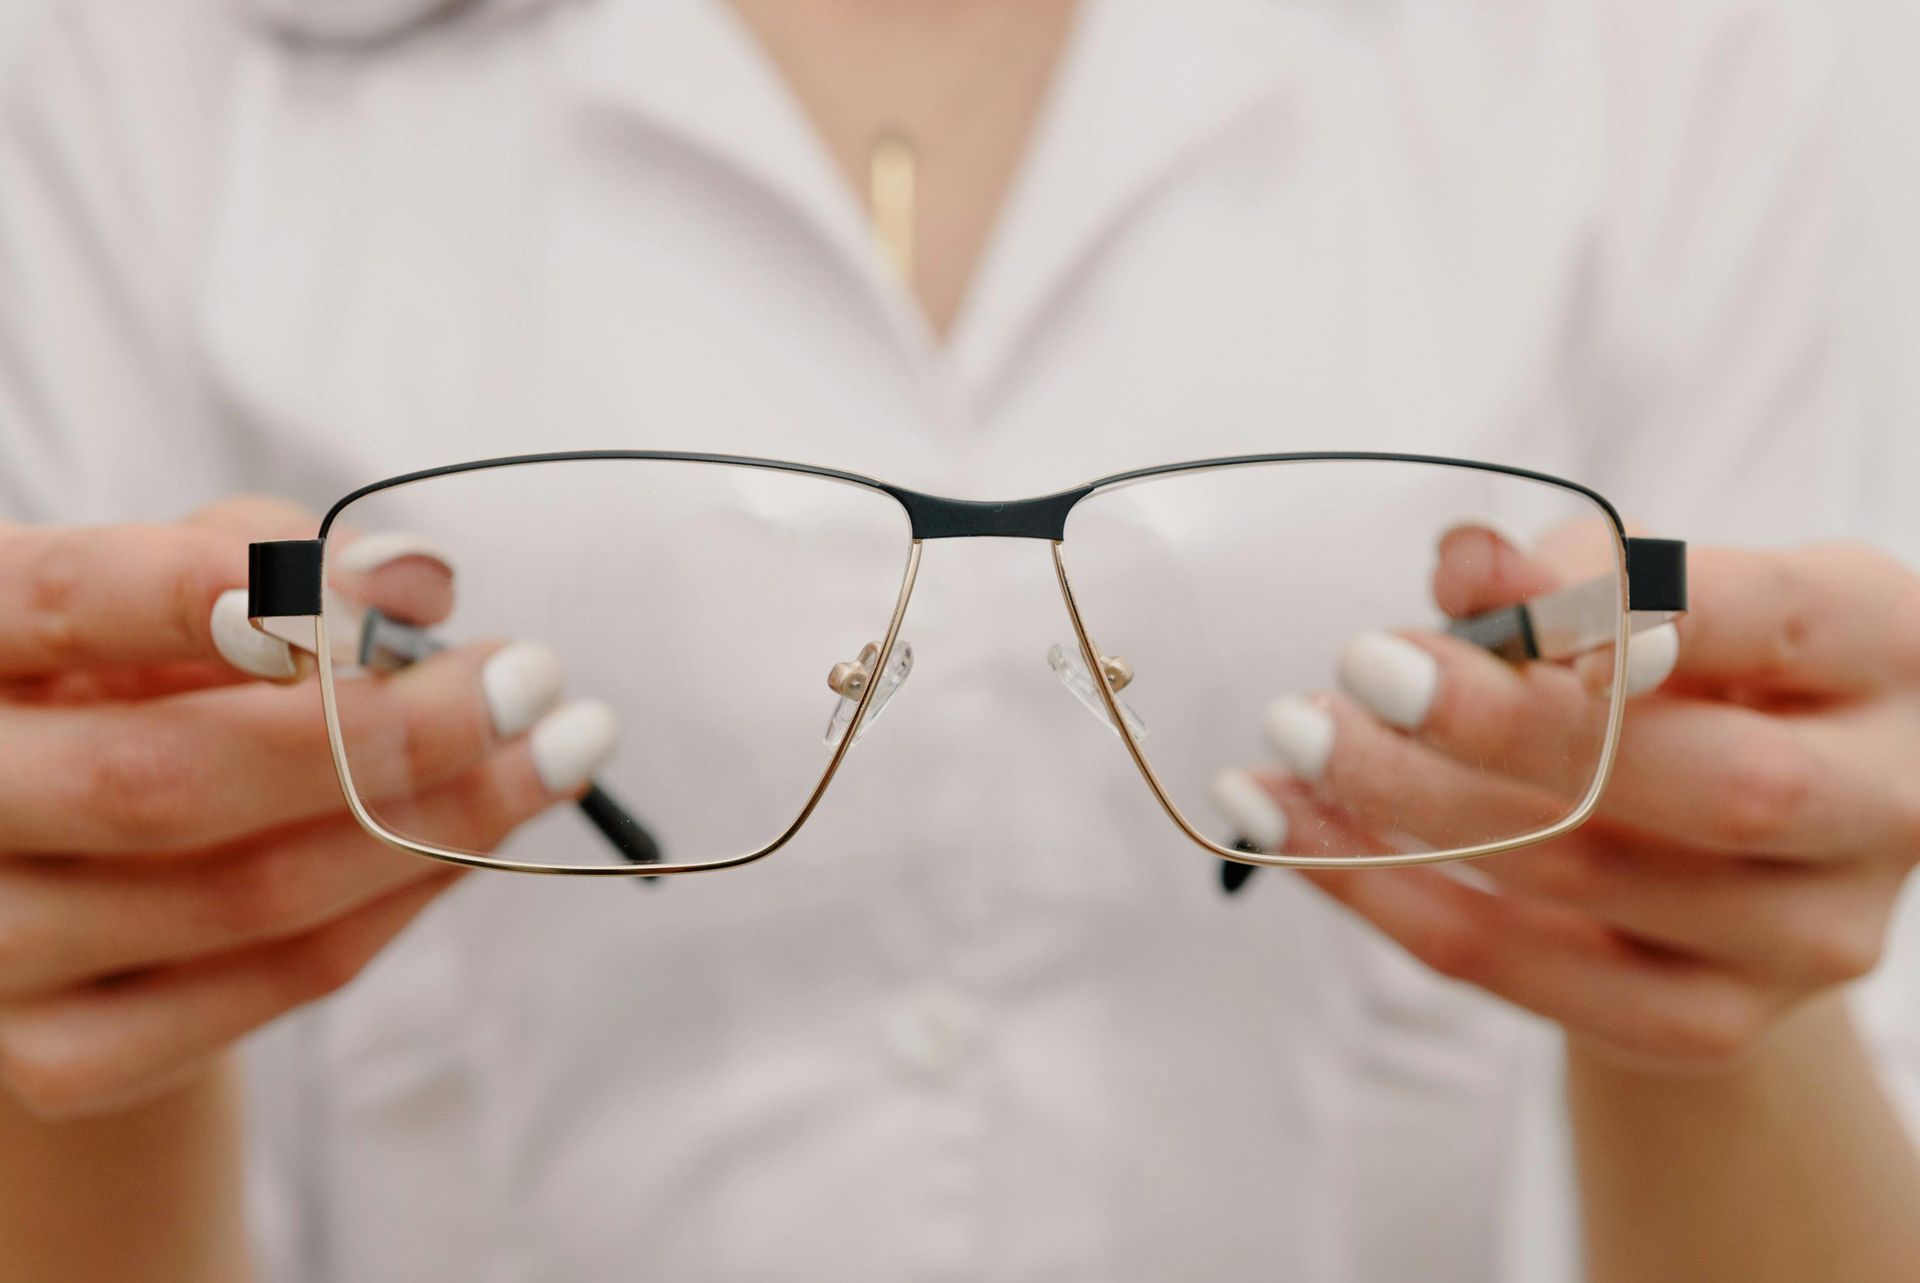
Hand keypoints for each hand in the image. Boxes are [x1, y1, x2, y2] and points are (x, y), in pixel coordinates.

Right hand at [0, 497, 602, 1117]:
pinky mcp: (65, 1057)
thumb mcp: (173, 586)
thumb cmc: (134, 675)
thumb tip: (416, 581)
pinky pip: (278, 982)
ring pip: (247, 896)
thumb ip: (272, 552)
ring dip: (438, 821)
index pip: (60, 605)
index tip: (375, 592)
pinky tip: (476, 839)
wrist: (64, 856)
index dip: (202, 592)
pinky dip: (402, 902)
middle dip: (386, 730)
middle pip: (166, 780)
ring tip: (555, 751)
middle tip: (532, 677)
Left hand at [1228, 529, 1919, 1074]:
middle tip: (1359, 666)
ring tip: (1291, 738)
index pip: (1769, 623)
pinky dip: (1379, 892)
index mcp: (1882, 652)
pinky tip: (1287, 827)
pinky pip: (1512, 969)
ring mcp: (1804, 937)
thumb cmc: (1692, 677)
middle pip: (1700, 783)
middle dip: (1504, 723)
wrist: (1735, 849)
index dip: (1625, 609)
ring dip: (1405, 804)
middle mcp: (1882, 804)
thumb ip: (1566, 572)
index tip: (1474, 592)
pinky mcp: (1706, 1024)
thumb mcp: (1656, 593)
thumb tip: (1466, 562)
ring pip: (1580, 877)